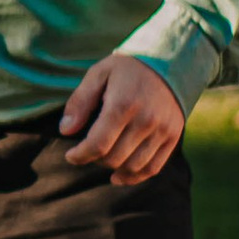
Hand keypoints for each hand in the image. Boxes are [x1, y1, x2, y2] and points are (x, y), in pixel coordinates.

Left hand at [58, 53, 185, 185]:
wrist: (169, 61)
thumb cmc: (127, 69)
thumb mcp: (98, 74)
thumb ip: (80, 102)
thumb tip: (65, 131)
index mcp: (124, 104)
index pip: (98, 144)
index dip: (80, 155)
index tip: (71, 155)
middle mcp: (146, 120)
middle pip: (114, 158)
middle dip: (94, 160)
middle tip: (87, 151)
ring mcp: (162, 130)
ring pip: (133, 166)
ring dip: (113, 169)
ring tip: (103, 158)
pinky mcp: (173, 137)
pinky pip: (153, 168)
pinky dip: (134, 177)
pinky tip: (119, 175)